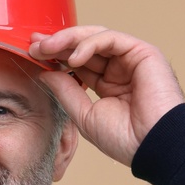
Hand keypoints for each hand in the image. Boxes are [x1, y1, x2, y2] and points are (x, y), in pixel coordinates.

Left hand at [28, 26, 184, 167]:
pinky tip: (73, 57)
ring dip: (68, 40)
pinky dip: (89, 44)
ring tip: (47, 48)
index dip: (56, 56)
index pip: (79, 62)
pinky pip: (111, 39)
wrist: (152, 147)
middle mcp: (120, 69)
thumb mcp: (85, 115)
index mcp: (109, 84)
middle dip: (57, 43)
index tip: (33, 53)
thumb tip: (44, 73)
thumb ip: (66, 92)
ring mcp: (132, 59)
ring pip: (96, 37)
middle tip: (34, 44)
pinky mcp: (143, 52)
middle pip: (85, 46)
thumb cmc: (126, 139)